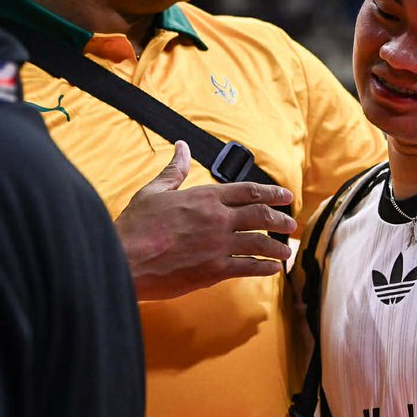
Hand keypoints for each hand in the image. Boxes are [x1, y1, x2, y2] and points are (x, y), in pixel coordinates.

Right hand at [115, 141, 296, 299]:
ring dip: (277, 246)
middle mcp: (218, 219)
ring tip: (285, 250)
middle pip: (261, 215)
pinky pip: (248, 267)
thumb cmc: (136, 226)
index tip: (285, 196)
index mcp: (206, 197)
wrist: (125, 259)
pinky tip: (273, 269)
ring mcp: (219, 245)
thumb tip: (182, 146)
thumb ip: (174, 170)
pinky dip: (264, 268)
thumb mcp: (154, 191)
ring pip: (260, 243)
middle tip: (291, 223)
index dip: (271, 192)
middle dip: (280, 219)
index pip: (248, 191)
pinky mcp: (214, 270)